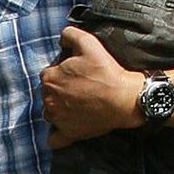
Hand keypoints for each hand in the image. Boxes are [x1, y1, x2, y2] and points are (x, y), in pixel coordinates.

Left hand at [40, 22, 142, 145]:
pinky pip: (54, 139)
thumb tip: (62, 38)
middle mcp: (48, 100)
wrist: (125, 99)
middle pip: (48, 94)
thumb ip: (70, 34)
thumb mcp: (89, 43)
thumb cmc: (107, 71)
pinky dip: (57, 135)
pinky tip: (66, 127)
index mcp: (49, 78)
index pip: (48, 74)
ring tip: (77, 105)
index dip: (62, 72)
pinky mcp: (68, 134)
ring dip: (58, 109)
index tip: (77, 74)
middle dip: (60, 90)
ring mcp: (57, 119)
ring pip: (50, 113)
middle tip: (80, 88)